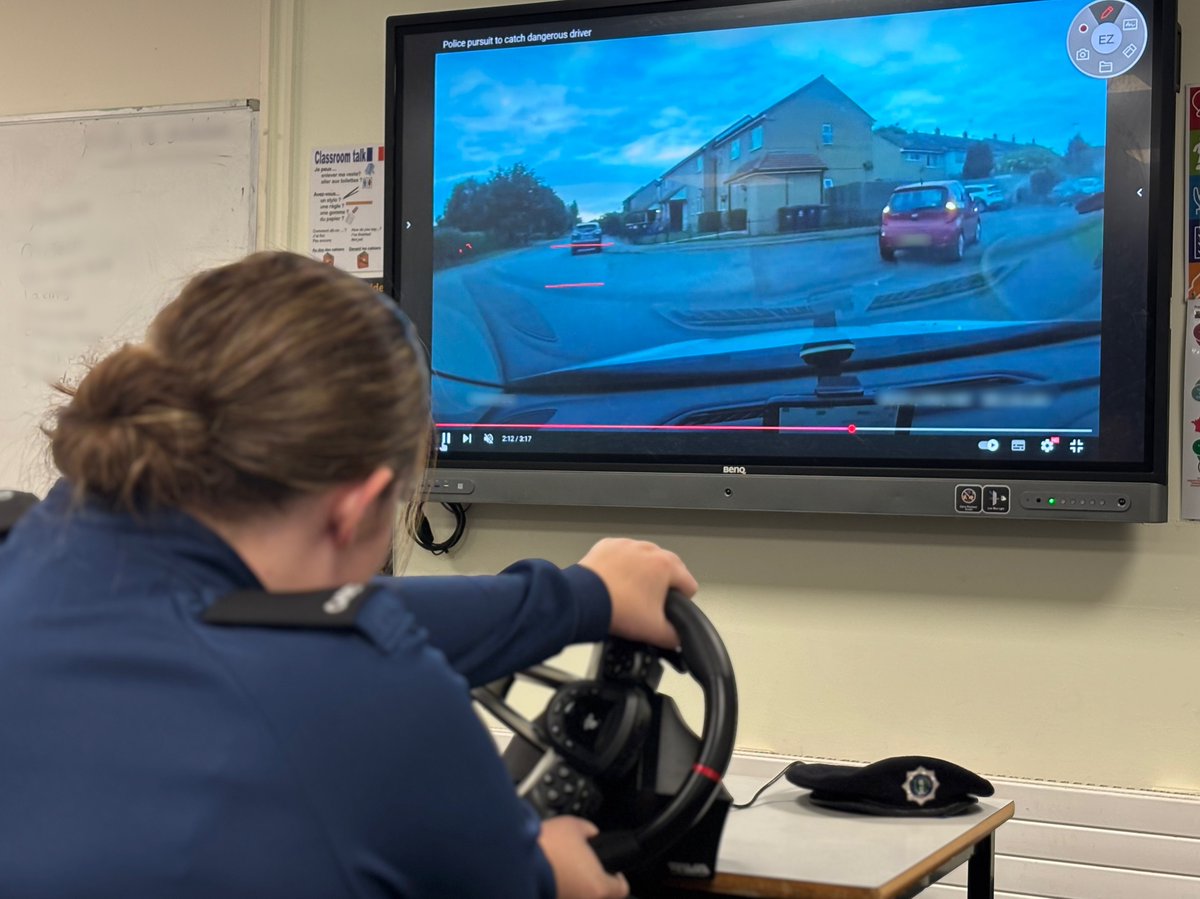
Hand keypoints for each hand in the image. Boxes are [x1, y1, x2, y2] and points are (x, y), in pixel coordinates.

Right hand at [538, 816, 628, 898]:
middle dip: (595, 882)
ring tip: (565, 870)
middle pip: (599, 896)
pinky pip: (562, 895)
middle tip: (587, 868)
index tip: (614, 871)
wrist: (512, 861)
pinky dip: (560, 888)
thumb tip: (591, 833)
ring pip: (578, 896)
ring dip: (576, 886)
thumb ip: (588, 830)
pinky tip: (550, 876)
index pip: (620, 889)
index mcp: (598, 886)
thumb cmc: (546, 846)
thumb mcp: (572, 826)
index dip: (618, 877)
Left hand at [577, 538, 695, 648]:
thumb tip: (677, 638)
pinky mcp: (607, 546)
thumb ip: (673, 637)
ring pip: (645, 558)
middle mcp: (648, 550)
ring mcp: (627, 545)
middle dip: (664, 585)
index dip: (683, 601)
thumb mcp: (653, 630)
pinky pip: (622, 555)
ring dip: (643, 572)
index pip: (689, 584)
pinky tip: (614, 583)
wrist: (583, 600)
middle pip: (669, 567)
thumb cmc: (617, 608)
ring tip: (630, 593)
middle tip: (650, 604)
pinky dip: (621, 566)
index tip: (671, 609)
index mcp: (666, 566)